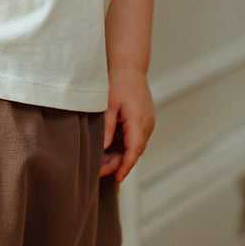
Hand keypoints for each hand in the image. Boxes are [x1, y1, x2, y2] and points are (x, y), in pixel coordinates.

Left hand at [101, 68, 154, 182]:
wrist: (128, 66)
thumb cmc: (118, 82)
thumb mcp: (108, 105)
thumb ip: (107, 127)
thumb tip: (104, 148)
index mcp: (139, 121)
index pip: (134, 151)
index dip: (125, 167)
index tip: (117, 179)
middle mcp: (146, 124)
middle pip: (133, 152)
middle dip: (117, 163)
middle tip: (97, 170)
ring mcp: (146, 123)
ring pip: (133, 146)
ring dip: (118, 155)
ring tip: (98, 160)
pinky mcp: (142, 121)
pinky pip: (133, 138)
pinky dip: (121, 145)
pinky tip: (106, 147)